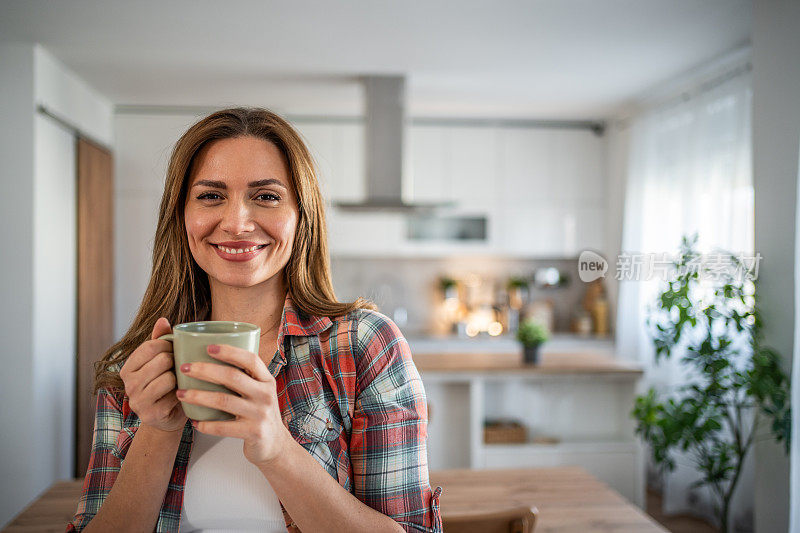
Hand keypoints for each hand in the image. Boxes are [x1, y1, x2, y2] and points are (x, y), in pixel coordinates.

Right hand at [119, 317, 187, 432]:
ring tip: (179, 382)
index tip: (175, 350)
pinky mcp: (152, 414)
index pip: (151, 345)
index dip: (169, 345)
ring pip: (169, 377)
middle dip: (176, 361)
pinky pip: (176, 395)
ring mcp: (138, 401)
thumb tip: (162, 319)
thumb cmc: (165, 384)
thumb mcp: (160, 361)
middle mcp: (128, 384)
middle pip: (162, 360)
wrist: (167, 418)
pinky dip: (183, 393)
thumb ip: (160, 340)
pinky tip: (181, 396)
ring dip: (180, 379)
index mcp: (127, 368)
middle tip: (179, 368)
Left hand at [176, 344, 290, 466]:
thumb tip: (210, 360)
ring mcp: (260, 414)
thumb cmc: (259, 414)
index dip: (230, 351)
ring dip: (198, 396)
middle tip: (185, 368)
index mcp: (267, 380)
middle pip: (232, 377)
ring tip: (181, 393)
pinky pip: (223, 427)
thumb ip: (244, 378)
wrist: (274, 445)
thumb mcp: (259, 392)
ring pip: (223, 400)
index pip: (250, 359)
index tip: (208, 347)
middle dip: (205, 370)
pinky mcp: (253, 432)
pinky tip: (193, 420)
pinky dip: (205, 424)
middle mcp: (266, 395)